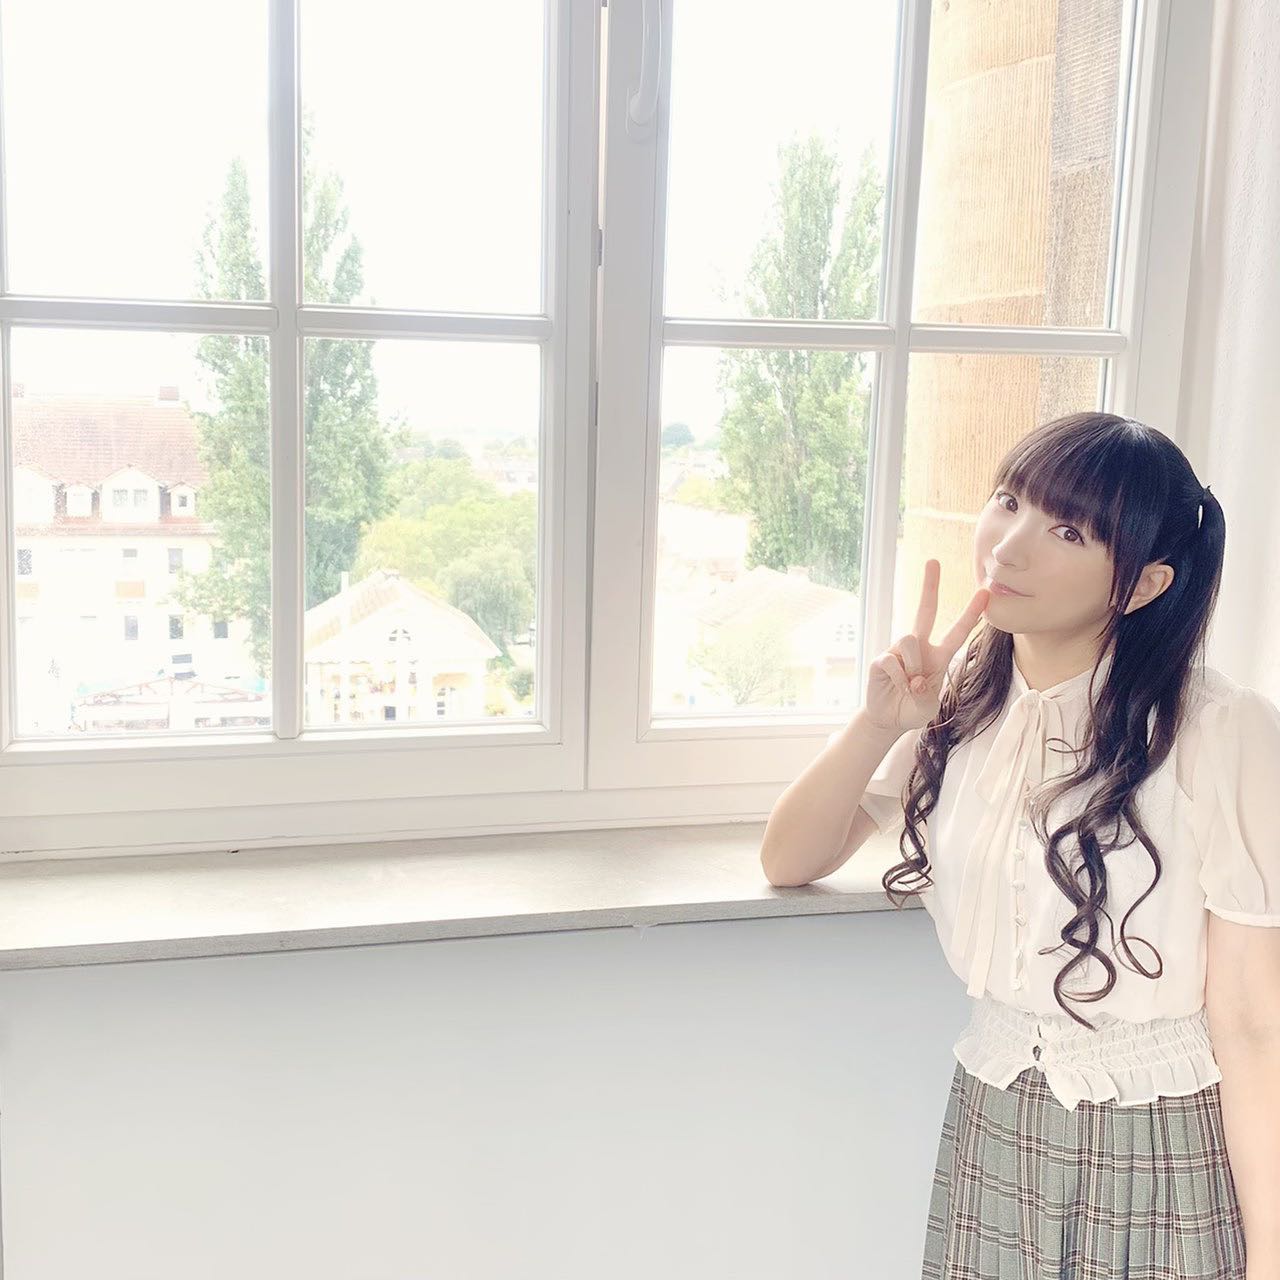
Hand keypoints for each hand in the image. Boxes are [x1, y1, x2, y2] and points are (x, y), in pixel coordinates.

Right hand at [864, 559, 989, 733]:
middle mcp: (919, 648)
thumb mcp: (928, 708)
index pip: (957, 631)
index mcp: (938, 656)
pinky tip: (897, 688)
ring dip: (913, 666)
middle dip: (930, 586)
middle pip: (926, 610)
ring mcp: (898, 652)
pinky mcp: (881, 660)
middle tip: (933, 560)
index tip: (985, 592)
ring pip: (909, 639)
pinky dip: (898, 678)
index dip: (971, 613)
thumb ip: (927, 695)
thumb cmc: (912, 709)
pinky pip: (892, 660)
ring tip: (910, 686)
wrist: (888, 719)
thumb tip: (915, 679)